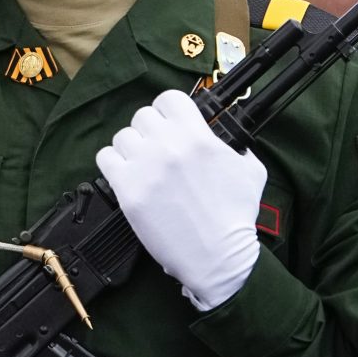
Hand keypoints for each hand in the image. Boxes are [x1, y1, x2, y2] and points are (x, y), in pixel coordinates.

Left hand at [95, 90, 264, 310]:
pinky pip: (106, 158)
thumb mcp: (251, 171)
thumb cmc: (235, 219)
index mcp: (198, 137)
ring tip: (142, 165)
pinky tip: (127, 176)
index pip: (169, 98)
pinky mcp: (128, 191)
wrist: (218, 257)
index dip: (169, 110)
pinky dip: (114, 164)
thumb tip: (225, 138)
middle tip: (157, 149)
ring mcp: (145, 168)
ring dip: (131, 148)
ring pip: (123, 136)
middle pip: (143, 116)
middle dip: (150, 130)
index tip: (171, 123)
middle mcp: (169, 146)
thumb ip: (236, 147)